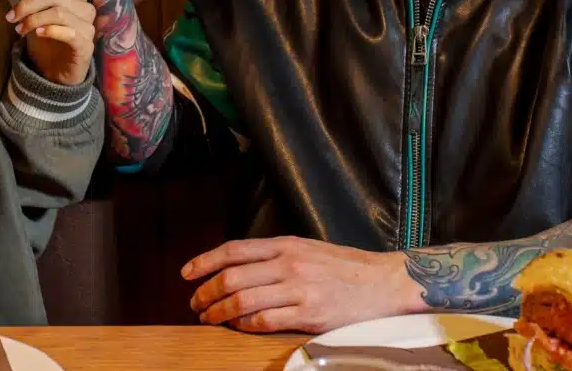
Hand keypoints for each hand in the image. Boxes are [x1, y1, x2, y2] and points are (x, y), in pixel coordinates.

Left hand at [6, 0, 95, 85]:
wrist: (55, 73)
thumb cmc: (46, 41)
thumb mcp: (37, 16)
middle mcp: (85, 7)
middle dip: (27, 3)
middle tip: (10, 16)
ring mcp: (88, 26)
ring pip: (59, 12)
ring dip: (34, 19)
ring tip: (19, 29)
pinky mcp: (86, 45)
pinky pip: (70, 33)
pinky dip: (51, 31)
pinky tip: (38, 34)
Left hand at [183, 237, 415, 333]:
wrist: (385, 282)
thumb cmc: (346, 268)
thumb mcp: (308, 249)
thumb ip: (276, 256)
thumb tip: (239, 266)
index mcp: (286, 245)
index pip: (234, 250)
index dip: (205, 261)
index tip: (186, 274)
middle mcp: (289, 264)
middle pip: (232, 277)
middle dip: (206, 292)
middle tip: (196, 304)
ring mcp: (299, 289)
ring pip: (243, 300)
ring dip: (220, 312)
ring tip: (210, 318)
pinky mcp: (309, 314)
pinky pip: (265, 321)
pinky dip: (245, 325)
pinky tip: (238, 327)